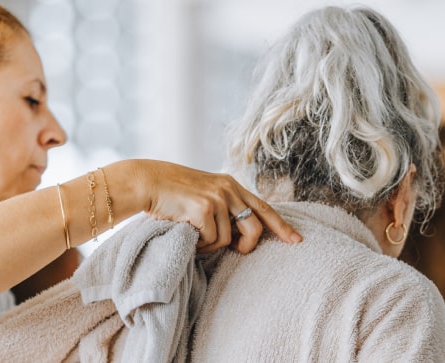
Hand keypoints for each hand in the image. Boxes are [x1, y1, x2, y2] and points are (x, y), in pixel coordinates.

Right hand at [136, 160, 301, 252]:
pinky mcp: (204, 209)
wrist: (148, 182)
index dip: (281, 226)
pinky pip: (211, 241)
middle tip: (237, 251)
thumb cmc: (173, 193)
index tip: (297, 240)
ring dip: (212, 246)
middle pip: (254, 228)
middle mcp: (229, 189)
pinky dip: (199, 245)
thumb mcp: (204, 194)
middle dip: (248, 246)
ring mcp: (218, 198)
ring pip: (228, 239)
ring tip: (196, 235)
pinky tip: (187, 233)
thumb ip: (224, 206)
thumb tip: (240, 235)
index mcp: (231, 185)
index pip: (264, 208)